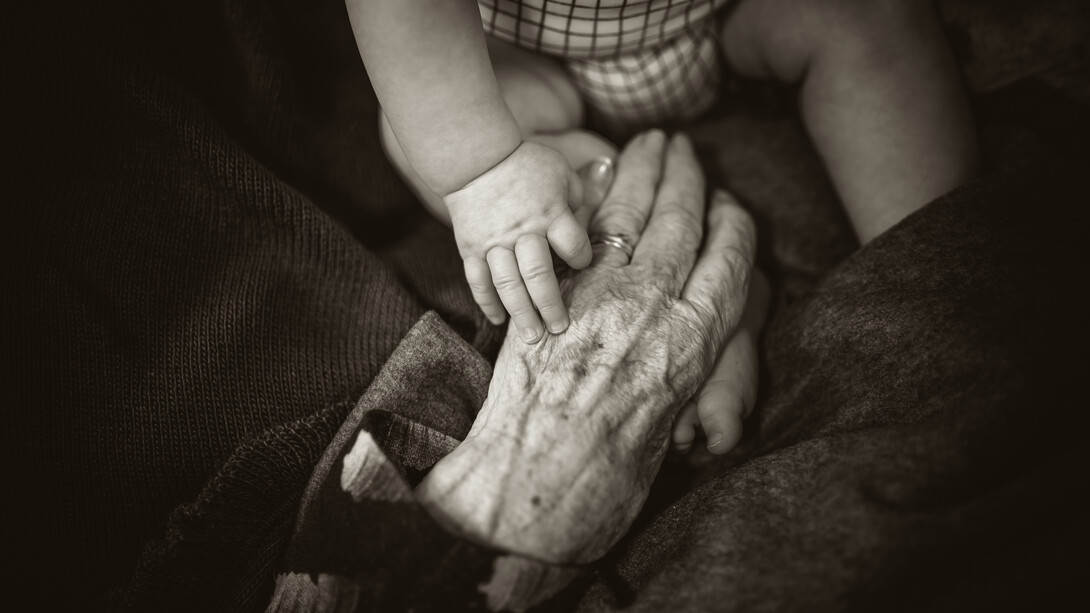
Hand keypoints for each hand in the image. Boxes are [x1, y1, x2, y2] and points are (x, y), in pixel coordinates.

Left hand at [418, 130, 757, 563]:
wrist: (535, 488)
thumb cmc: (608, 478)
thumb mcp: (667, 425)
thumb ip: (677, 371)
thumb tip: (677, 348)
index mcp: (697, 343)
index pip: (731, 259)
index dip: (731, 223)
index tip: (729, 203)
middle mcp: (657, 307)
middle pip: (682, 221)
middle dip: (685, 175)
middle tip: (684, 145)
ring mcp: (602, 294)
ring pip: (632, 214)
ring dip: (642, 170)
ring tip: (650, 143)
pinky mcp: (555, 292)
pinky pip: (581, 231)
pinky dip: (592, 197)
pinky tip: (598, 175)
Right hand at [445, 140, 591, 342]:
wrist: (475, 157)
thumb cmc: (526, 163)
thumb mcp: (561, 172)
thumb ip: (579, 200)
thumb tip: (588, 225)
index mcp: (550, 213)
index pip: (573, 246)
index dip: (581, 259)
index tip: (581, 264)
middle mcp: (523, 232)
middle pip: (539, 274)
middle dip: (551, 305)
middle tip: (560, 329)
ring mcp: (494, 242)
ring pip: (508, 284)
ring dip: (521, 313)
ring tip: (532, 338)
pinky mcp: (471, 248)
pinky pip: (478, 281)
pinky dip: (487, 302)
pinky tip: (498, 321)